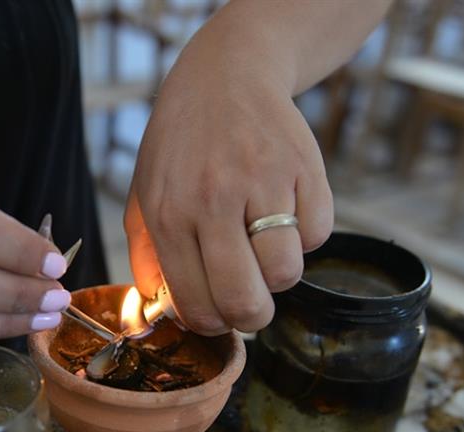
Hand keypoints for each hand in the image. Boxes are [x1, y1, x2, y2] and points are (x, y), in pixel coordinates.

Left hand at [125, 14, 332, 334]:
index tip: (218, 315)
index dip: (213, 324)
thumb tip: (166, 312)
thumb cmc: (181, 146)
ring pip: (287, 274)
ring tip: (265, 249)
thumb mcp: (144, 196)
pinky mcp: (305, 168)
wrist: (226, 74)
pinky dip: (306, 235)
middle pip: (246, 301)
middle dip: (252, 317)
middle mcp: (214, 200)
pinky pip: (318, 236)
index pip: (197, 306)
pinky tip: (285, 211)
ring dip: (280, 274)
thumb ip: (148, 258)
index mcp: (170, 215)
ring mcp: (263, 182)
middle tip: (250, 303)